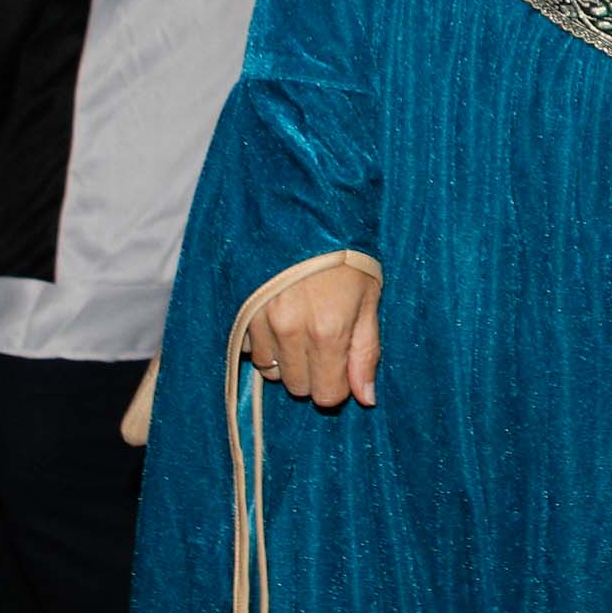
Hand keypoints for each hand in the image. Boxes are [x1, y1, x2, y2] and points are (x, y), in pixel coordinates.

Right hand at [240, 258, 381, 412]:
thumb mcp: (370, 300)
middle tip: (323, 341)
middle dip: (313, 373)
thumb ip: (366, 352)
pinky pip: (249, 350)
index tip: (341, 364)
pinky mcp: (241, 311)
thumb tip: (365, 398)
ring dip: (286, 359)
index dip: (338, 385)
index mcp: (329, 332)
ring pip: (271, 372)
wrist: (306, 214)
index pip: (327, 396)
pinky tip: (279, 319)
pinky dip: (264, 343)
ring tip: (301, 327)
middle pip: (298, 388)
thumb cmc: (347, 257)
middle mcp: (291, 332)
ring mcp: (262, 321)